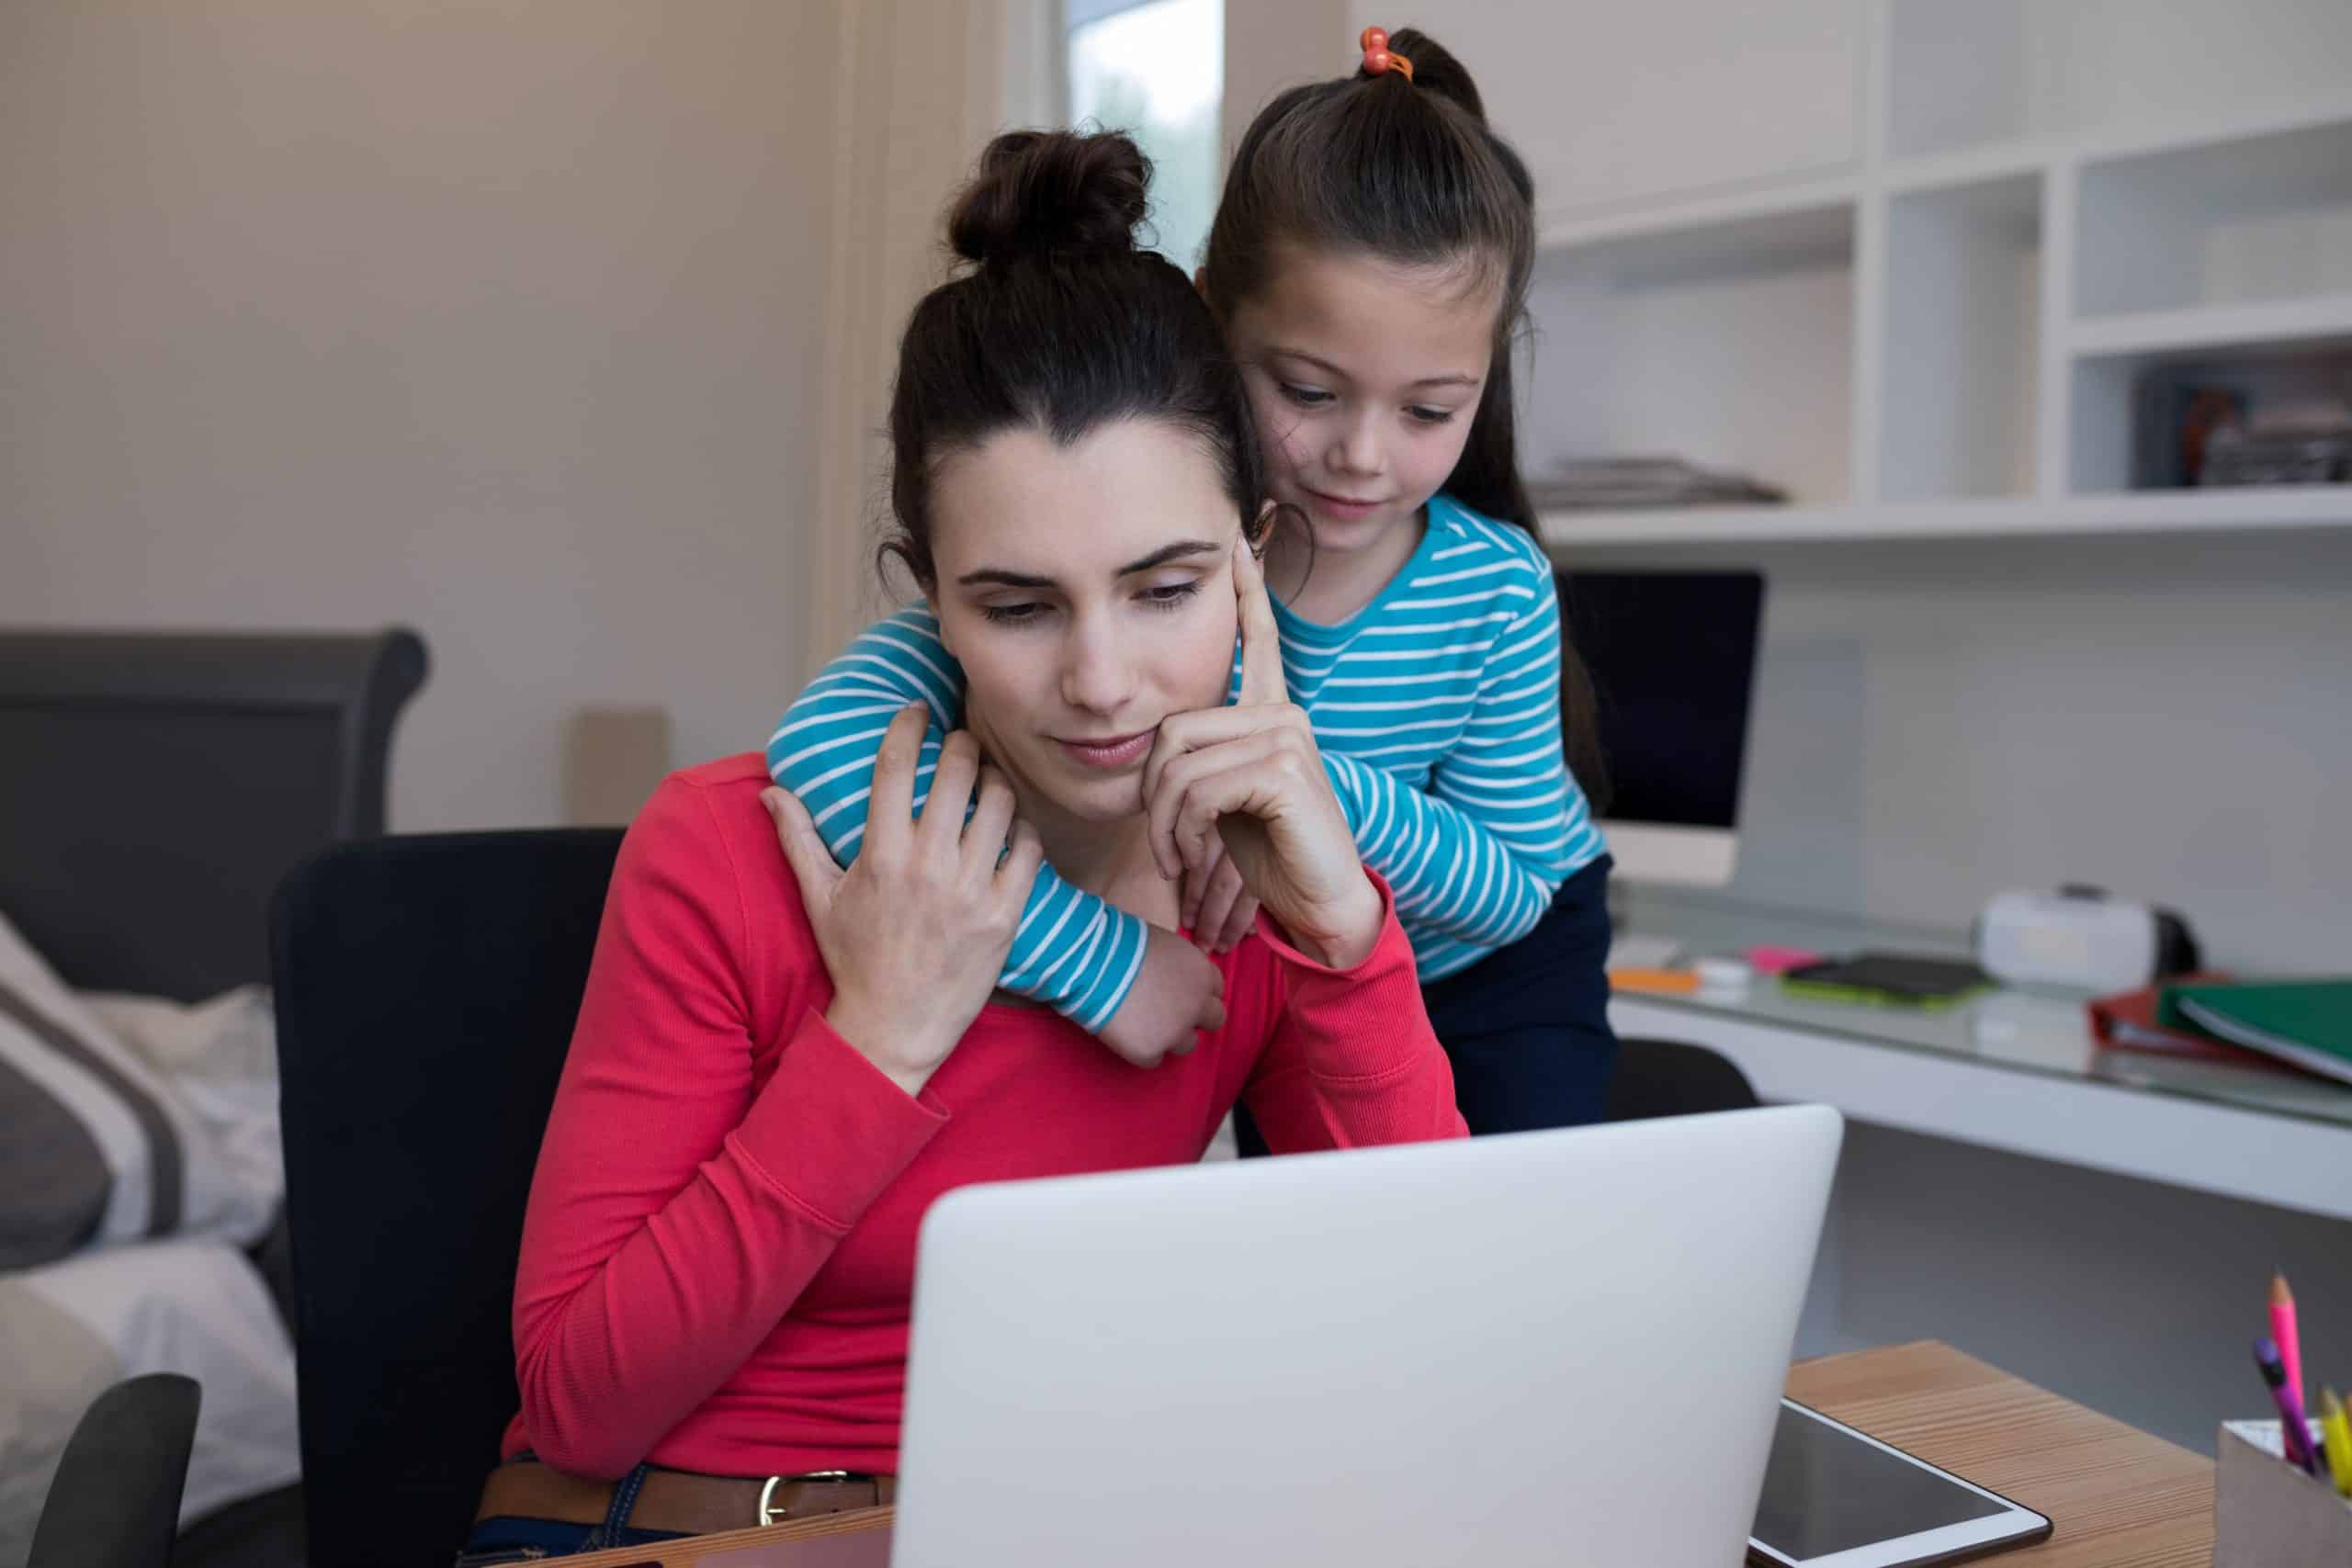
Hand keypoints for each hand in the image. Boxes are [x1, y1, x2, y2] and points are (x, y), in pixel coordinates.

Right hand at [763, 704, 1041, 1097]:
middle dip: (962, 745)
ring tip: (988, 781)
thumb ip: (798, 839)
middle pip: (957, 773)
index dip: (909, 727)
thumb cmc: (855, 960)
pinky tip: (1011, 828)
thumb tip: (770, 791)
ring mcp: (971, 891)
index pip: (896, 766)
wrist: (895, 1028)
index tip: (918, 711)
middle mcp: (928, 867)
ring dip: (995, 782)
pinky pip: (1028, 849)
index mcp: (880, 855)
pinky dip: (1023, 829)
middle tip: (962, 744)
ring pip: (999, 803)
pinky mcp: (1005, 915)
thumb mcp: (819, 898)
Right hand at [1096, 925, 1225, 1067]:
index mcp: (1203, 974)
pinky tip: (1124, 1033)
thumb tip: (1173, 977)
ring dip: (1170, 1036)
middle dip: (1195, 1017)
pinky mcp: (1150, 1052)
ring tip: (1142, 1024)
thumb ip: (1179, 966)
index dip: (1197, 992)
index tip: (1179, 991)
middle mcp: (1198, 1006)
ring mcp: (1176, 1033)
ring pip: (1186, 1045)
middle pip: (1214, 1020)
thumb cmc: (1122, 943)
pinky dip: (1141, 1049)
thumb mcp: (1165, 945)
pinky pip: (1153, 1058)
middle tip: (1169, 1013)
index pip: (1215, 990)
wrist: (1093, 964)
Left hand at [1142, 535, 1381, 969]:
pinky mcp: (1283, 768)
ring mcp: (1287, 735)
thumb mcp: (1222, 800)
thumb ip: (1200, 758)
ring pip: (1178, 760)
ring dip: (1165, 822)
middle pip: (1173, 725)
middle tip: (1164, 846)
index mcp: (1270, 712)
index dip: (1245, 590)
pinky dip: (1183, 831)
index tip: (1238, 535)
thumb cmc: (1270, 857)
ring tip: (1180, 858)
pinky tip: (1198, 857)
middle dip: (1152, 794)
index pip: (1255, 638)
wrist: (1319, 905)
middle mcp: (1283, 712)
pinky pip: (1197, 787)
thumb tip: (1160, 733)